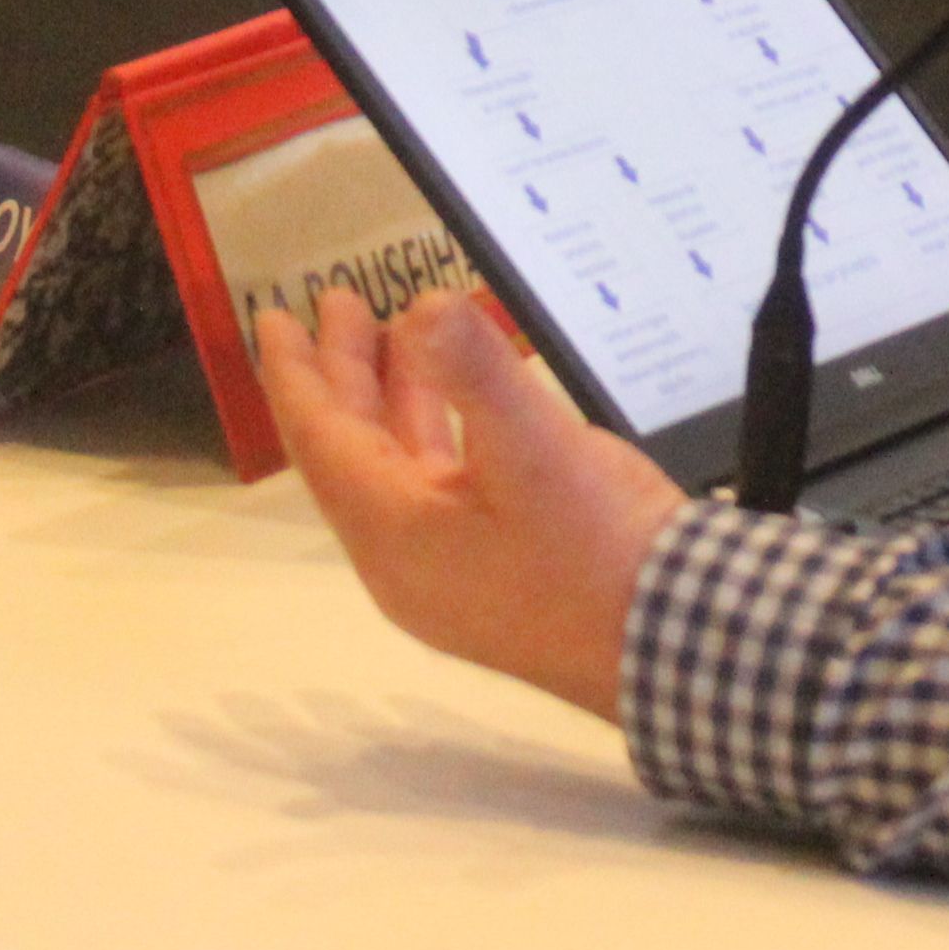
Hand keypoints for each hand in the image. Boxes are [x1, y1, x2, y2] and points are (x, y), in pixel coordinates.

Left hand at [249, 287, 681, 722]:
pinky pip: (436, 487)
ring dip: (392, 398)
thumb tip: (425, 307)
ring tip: (396, 334)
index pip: (321, 439)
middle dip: (345, 374)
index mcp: (394, 533)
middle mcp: (404, 559)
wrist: (676, 645)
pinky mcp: (489, 575)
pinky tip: (462, 403)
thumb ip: (477, 373)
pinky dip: (436, 431)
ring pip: (397, 467)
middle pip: (354, 451)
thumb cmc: (600, 551)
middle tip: (340, 304)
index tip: (273, 316)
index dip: (295, 373)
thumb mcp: (538, 449)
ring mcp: (447, 572)